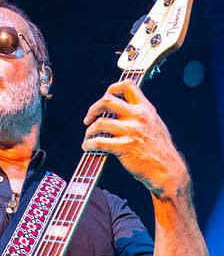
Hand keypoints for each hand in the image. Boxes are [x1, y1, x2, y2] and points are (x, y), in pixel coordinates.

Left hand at [82, 81, 189, 199]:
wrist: (167, 169)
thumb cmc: (159, 149)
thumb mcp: (154, 123)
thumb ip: (140, 114)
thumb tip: (122, 108)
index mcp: (146, 108)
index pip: (128, 86)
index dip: (111, 88)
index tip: (103, 98)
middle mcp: (138, 116)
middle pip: (107, 101)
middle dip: (92, 109)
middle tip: (88, 119)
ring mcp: (131, 131)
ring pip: (99, 123)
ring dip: (89, 131)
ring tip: (88, 137)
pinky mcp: (124, 147)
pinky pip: (98, 142)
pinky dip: (88, 144)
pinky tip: (88, 147)